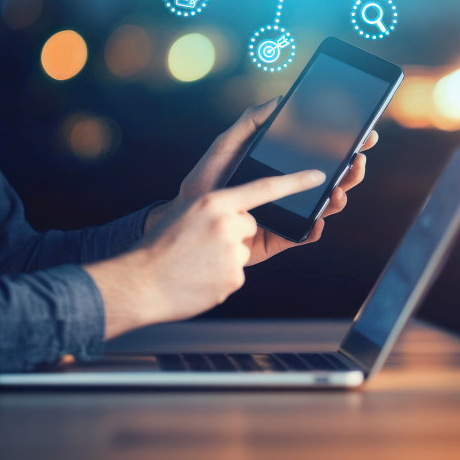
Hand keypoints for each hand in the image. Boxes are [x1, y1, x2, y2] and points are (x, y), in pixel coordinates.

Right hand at [85, 169, 325, 336]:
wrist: (140, 283)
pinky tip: (200, 277)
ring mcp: (232, 253)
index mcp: (215, 202)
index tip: (318, 176)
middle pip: (249, 225)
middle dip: (234, 233)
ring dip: (225, 257)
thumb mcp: (190, 214)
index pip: (264, 188)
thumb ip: (220, 211)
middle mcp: (228, 224)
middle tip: (200, 243)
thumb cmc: (162, 247)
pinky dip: (221, 276)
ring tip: (195, 262)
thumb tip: (246, 219)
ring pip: (243, 250)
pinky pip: (237, 273)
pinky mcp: (234, 278)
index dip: (294, 181)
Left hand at [145, 96, 378, 265]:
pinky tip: (317, 219)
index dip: (346, 145)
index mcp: (283, 167)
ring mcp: (288, 215)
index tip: (365, 135)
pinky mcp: (279, 239)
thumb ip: (249, 123)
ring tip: (339, 189)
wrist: (185, 220)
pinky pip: (303, 236)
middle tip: (359, 159)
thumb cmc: (205, 180)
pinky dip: (314, 229)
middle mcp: (291, 190)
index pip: (322, 154)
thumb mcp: (225, 145)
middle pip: (333, 179)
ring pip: (325, 207)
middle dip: (352, 169)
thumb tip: (278, 99)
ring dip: (339, 197)